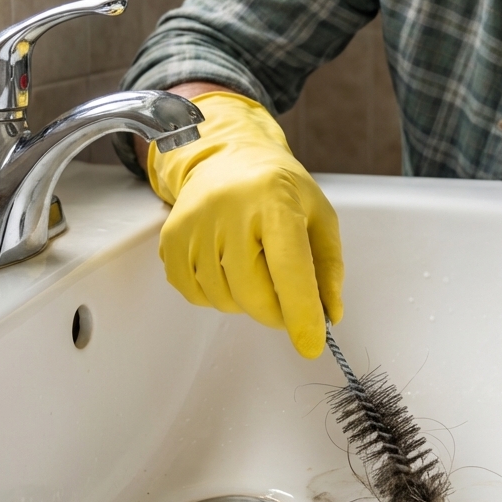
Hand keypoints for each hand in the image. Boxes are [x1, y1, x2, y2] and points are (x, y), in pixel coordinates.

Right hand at [147, 91, 343, 357]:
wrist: (226, 156)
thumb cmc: (279, 186)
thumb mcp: (319, 214)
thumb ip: (328, 266)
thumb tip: (329, 314)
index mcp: (275, 200)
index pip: (290, 268)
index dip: (302, 312)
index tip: (312, 344)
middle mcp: (229, 210)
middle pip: (253, 293)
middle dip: (277, 313)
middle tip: (289, 305)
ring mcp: (194, 225)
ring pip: (223, 299)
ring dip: (246, 301)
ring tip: (255, 267)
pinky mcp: (171, 239)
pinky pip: (195, 294)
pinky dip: (217, 294)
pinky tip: (229, 266)